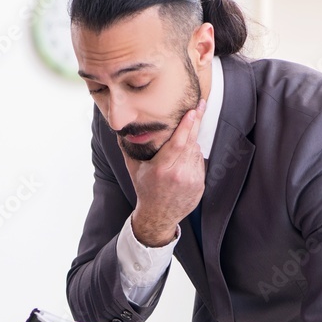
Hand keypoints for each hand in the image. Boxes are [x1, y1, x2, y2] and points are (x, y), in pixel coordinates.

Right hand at [125, 98, 205, 246]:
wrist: (158, 216)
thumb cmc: (145, 189)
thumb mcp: (134, 169)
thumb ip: (129, 148)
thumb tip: (120, 128)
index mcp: (161, 169)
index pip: (177, 142)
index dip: (186, 125)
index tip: (192, 110)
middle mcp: (178, 174)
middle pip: (190, 142)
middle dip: (195, 123)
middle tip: (200, 105)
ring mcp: (191, 180)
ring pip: (196, 150)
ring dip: (191, 142)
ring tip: (181, 143)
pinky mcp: (200, 185)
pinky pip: (200, 162)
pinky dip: (194, 156)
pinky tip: (184, 160)